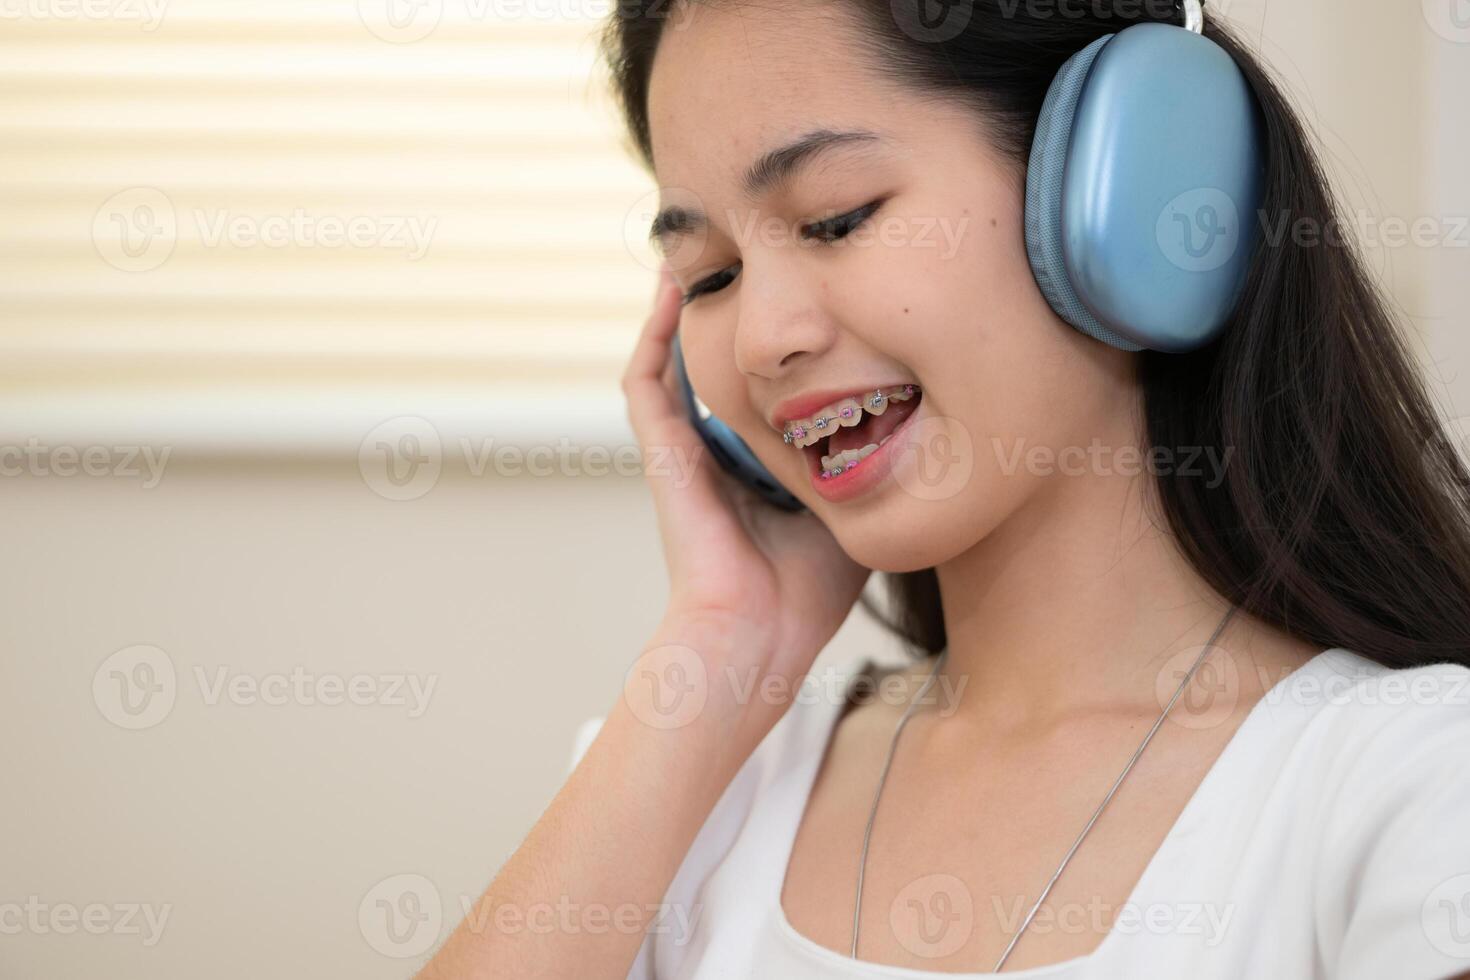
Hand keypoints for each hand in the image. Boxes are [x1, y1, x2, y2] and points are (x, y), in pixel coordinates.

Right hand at [621, 263, 870, 717]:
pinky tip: (671, 289)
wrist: (758, 637)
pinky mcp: (660, 454)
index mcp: (756, 460)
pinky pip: (645, 382)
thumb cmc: (808, 591)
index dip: (774, 336)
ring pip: (675, 358)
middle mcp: (715, 447)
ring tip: (707, 249)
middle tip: (753, 252)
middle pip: (716, 358)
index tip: (804, 287)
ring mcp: (682, 448)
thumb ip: (879, 464)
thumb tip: (937, 418)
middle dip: (729, 306)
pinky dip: (653, 334)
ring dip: (685, 305)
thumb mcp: (857, 505)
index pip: (762, 381)